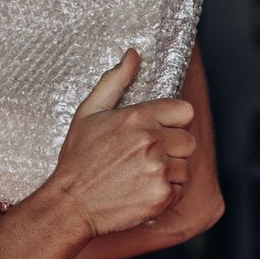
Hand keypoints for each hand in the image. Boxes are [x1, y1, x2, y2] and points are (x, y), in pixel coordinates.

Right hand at [50, 47, 196, 242]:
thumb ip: (115, 81)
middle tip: (146, 158)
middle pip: (189, 141)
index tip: (158, 132)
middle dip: (172, 149)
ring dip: (169, 173)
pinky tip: (142, 191)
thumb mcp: (89, 112)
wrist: (70, 203)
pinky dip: (166, 194)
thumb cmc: (78, 160)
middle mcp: (151, 142)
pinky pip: (180, 191)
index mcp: (137, 117)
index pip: (184, 111)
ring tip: (141, 175)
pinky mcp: (162, 196)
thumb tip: (133, 55)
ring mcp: (158, 170)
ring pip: (185, 167)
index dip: (173, 122)